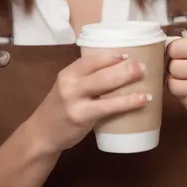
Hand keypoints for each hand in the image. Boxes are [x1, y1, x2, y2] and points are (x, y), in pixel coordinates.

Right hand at [32, 52, 148, 154]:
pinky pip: (107, 107)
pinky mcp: (81, 117)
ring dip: (127, 79)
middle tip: (143, 64)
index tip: (129, 52)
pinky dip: (127, 102)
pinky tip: (141, 100)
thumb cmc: (61, 109)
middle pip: (100, 70)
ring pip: (104, 85)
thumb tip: (120, 69)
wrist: (42, 134)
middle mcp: (70, 83)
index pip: (91, 58)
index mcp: (69, 72)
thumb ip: (87, 79)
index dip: (111, 55)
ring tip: (145, 77)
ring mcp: (74, 100)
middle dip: (124, 66)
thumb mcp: (69, 87)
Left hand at [167, 38, 186, 122]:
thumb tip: (157, 50)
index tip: (179, 58)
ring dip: (175, 84)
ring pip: (171, 83)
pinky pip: (178, 97)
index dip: (172, 54)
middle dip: (174, 70)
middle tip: (185, 73)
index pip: (172, 47)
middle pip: (171, 66)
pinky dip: (182, 96)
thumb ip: (184, 49)